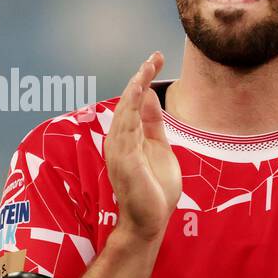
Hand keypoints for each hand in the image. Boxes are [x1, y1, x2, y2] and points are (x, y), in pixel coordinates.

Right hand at [105, 51, 181, 242]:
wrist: (151, 221)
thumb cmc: (155, 189)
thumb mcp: (159, 147)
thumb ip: (152, 123)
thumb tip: (149, 96)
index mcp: (128, 137)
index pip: (133, 102)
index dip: (143, 80)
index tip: (156, 59)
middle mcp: (119, 140)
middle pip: (127, 102)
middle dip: (141, 77)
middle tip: (155, 56)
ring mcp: (119, 149)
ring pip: (125, 110)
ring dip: (135, 87)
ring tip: (147, 66)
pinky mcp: (124, 159)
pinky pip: (126, 127)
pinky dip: (130, 107)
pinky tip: (138, 90)